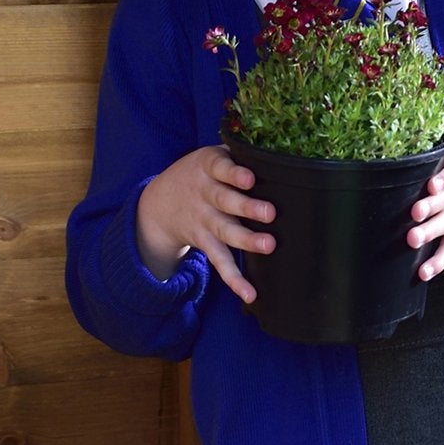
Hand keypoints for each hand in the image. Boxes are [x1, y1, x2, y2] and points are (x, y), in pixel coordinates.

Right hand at [136, 146, 271, 304]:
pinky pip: (220, 262)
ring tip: (268, 246)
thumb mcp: (212, 156)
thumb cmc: (203, 174)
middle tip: (270, 212)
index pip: (221, 168)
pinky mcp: (204, 242)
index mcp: (208, 168)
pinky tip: (249, 294)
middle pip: (225, 201)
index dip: (234, 173)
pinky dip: (234, 279)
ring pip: (225, 231)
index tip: (250, 178)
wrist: (158, 202)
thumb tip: (285, 151)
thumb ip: (239, 156)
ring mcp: (204, 221)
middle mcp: (205, 195)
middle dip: (246, 207)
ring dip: (246, 240)